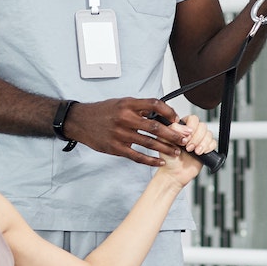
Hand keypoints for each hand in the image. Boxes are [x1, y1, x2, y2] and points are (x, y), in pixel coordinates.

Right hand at [63, 97, 182, 165]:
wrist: (80, 121)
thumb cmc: (102, 111)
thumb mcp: (121, 103)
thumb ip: (139, 108)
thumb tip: (160, 113)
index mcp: (128, 104)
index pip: (155, 105)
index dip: (169, 112)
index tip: (177, 119)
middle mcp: (125, 118)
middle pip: (156, 127)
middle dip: (174, 134)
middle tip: (186, 139)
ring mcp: (120, 134)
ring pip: (149, 143)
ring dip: (166, 148)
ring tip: (177, 152)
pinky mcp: (115, 148)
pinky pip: (137, 156)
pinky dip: (150, 160)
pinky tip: (160, 162)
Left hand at [153, 115, 212, 185]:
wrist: (174, 173)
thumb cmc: (168, 158)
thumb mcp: (164, 141)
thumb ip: (174, 130)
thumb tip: (188, 129)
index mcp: (182, 127)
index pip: (192, 119)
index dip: (191, 127)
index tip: (186, 138)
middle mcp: (192, 132)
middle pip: (202, 126)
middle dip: (196, 138)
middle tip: (188, 148)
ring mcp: (200, 140)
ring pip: (209, 134)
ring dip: (202, 144)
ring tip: (194, 152)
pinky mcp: (206, 148)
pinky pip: (213, 142)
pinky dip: (208, 148)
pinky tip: (200, 153)